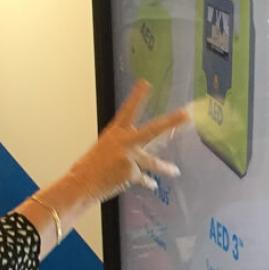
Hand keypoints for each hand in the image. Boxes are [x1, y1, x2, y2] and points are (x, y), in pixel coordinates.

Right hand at [63, 81, 188, 201]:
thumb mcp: (106, 149)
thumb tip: (146, 150)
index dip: (137, 96)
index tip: (146, 83)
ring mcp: (129, 157)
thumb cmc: (91, 167)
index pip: (128, 110)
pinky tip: (153, 185)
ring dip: (166, 168)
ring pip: (153, 162)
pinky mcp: (132, 173)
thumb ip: (125, 147)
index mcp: (115, 132)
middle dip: (171, 122)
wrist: (81, 184)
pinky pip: (144, 178)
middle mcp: (124, 142)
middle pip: (153, 130)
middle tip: (186, 114)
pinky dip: (147, 182)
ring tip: (176, 171)